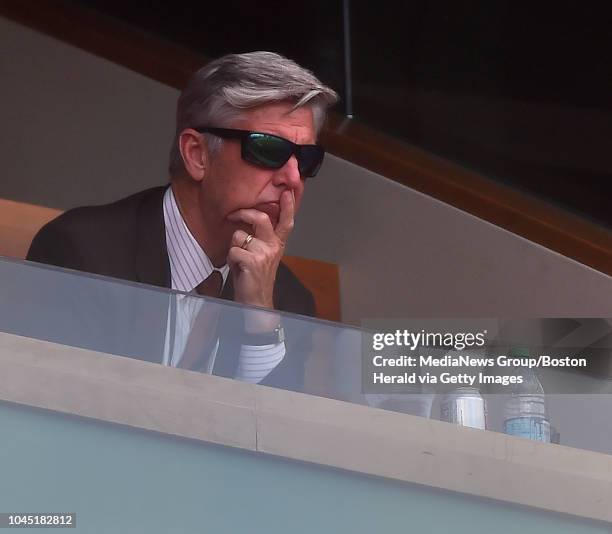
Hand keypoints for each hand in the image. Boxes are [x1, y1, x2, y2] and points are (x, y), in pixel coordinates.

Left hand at [226, 189, 294, 311]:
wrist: (257, 303)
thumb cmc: (256, 278)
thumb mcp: (263, 256)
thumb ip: (261, 239)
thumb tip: (249, 221)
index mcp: (277, 245)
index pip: (286, 222)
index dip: (288, 206)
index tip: (287, 192)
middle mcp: (274, 247)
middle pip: (261, 218)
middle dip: (244, 213)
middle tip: (233, 215)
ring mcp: (264, 254)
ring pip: (240, 235)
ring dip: (234, 247)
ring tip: (239, 260)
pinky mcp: (252, 261)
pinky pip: (233, 250)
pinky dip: (230, 259)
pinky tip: (237, 268)